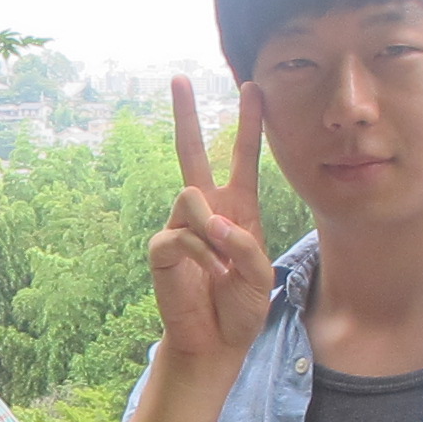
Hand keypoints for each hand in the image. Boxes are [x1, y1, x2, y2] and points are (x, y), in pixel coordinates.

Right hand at [150, 76, 275, 369]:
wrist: (216, 343)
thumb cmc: (240, 308)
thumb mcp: (260, 273)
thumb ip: (242, 243)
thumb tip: (207, 220)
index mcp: (237, 209)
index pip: (243, 157)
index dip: (249, 123)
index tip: (252, 86)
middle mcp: (206, 210)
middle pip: (191, 152)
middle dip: (186, 115)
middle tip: (179, 78)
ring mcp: (181, 226)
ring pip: (190, 195)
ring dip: (213, 228)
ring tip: (223, 265)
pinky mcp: (162, 247)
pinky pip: (182, 233)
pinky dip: (202, 254)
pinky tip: (211, 276)